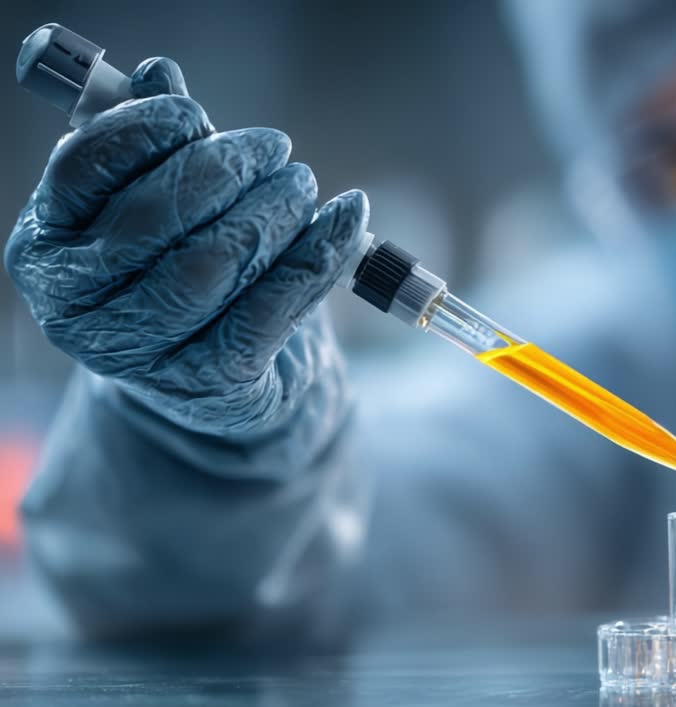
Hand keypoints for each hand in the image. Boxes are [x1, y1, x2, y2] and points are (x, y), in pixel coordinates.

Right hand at [5, 58, 367, 434]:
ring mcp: (142, 353)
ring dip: (274, 211)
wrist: (217, 379)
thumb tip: (157, 73)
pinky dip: (318, 255)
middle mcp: (78, 305)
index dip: (149, 128)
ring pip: (215, 263)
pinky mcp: (212, 384)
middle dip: (227, 168)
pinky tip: (346, 218)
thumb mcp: (159, 204)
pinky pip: (273, 308)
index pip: (86, 166)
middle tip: (275, 150)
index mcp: (48, 244)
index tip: (197, 115)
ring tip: (302, 185)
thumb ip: (154, 143)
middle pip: (158, 214)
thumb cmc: (181, 269)